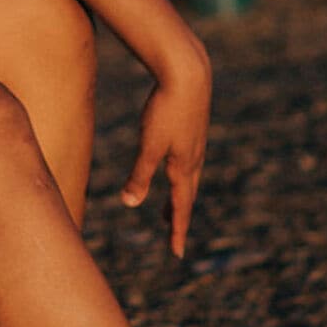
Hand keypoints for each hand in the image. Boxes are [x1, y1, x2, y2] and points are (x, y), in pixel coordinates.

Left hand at [119, 54, 211, 258]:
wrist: (188, 72)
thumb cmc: (166, 109)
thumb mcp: (149, 145)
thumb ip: (140, 175)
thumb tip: (129, 204)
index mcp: (184, 166)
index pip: (181, 207)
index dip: (178, 231)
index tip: (177, 253)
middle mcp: (194, 158)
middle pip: (186, 194)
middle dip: (178, 215)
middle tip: (172, 233)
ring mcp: (196, 142)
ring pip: (188, 176)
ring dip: (179, 194)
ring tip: (171, 205)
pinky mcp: (193, 128)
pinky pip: (188, 159)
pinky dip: (181, 173)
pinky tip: (176, 165)